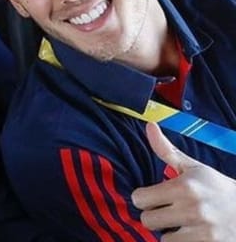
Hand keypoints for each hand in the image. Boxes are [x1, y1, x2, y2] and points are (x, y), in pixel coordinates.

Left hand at [131, 122, 235, 238]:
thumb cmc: (216, 187)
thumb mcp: (194, 168)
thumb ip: (167, 150)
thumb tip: (149, 125)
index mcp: (185, 186)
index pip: (140, 198)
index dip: (144, 198)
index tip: (155, 197)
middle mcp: (192, 208)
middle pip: (147, 220)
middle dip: (155, 216)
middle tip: (168, 212)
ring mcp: (202, 229)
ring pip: (162, 237)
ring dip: (169, 232)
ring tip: (182, 223)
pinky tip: (191, 234)